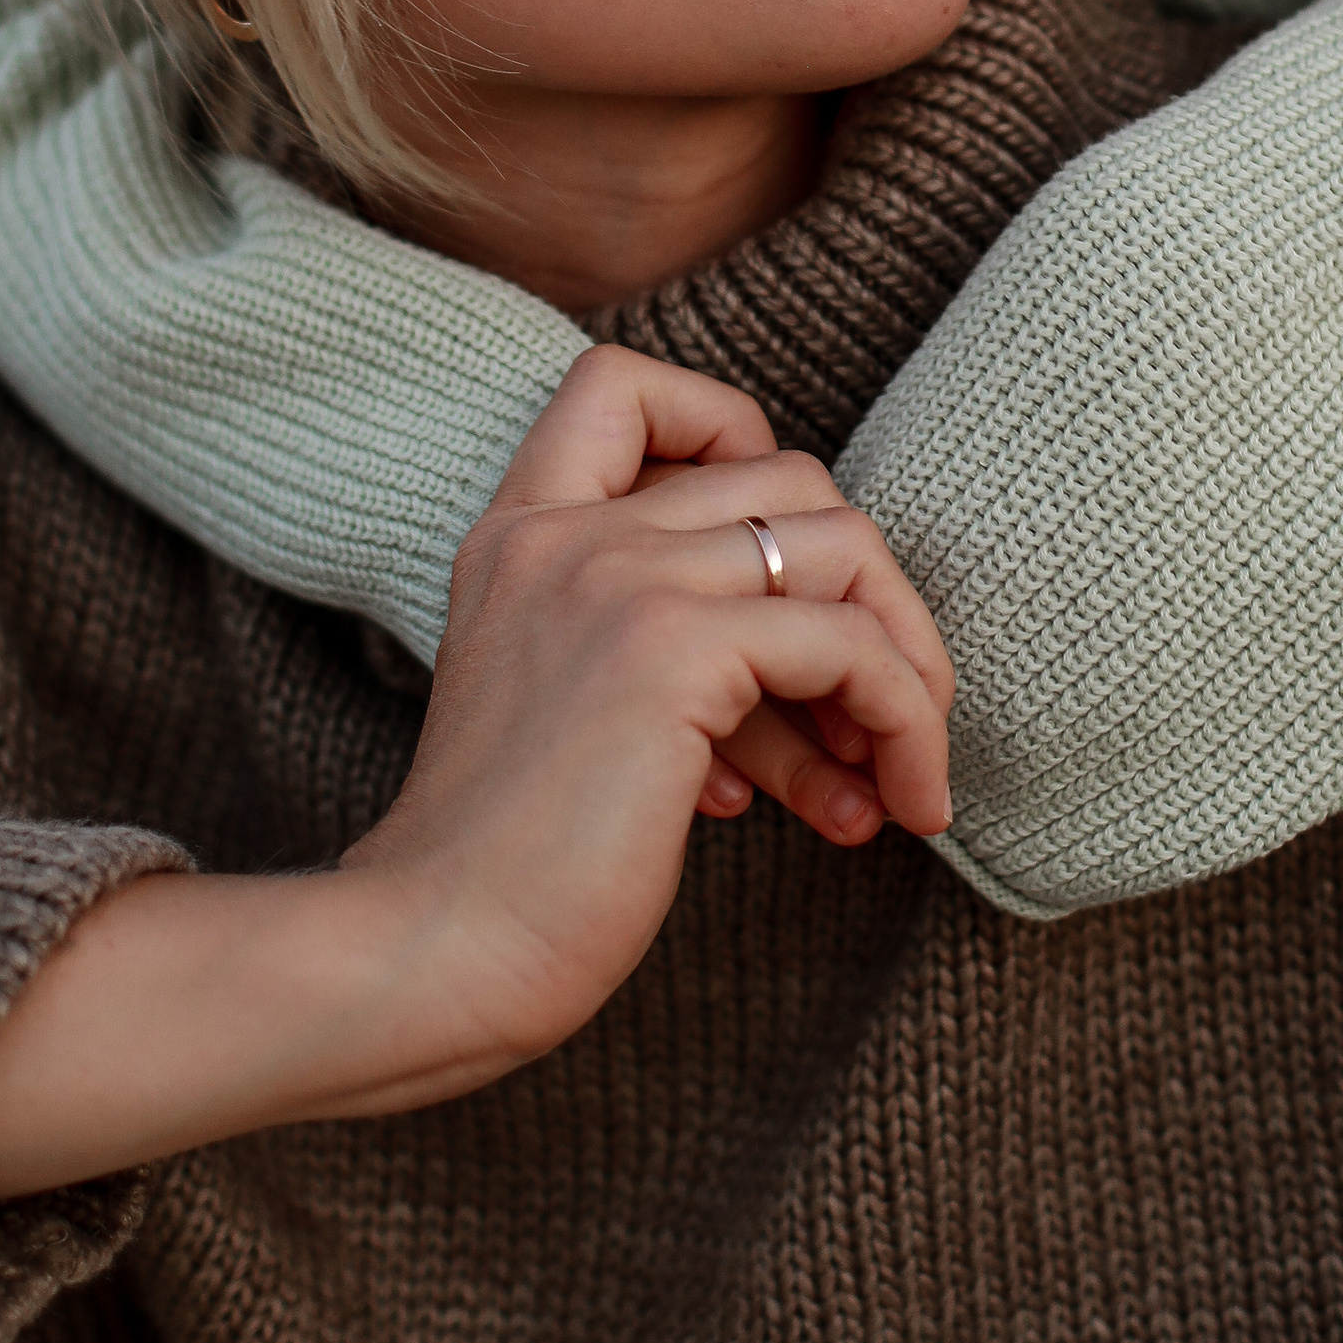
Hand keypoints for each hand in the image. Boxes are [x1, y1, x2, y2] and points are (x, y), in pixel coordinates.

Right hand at [0, 347, 951, 1205]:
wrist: (435, 955)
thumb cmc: (510, 871)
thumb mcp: (577, 712)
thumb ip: (667, 647)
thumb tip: (841, 672)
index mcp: (519, 535)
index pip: (625, 386)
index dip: (731, 438)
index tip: (764, 572)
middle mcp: (567, 533)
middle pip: (789, 474)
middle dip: (867, 596)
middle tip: (877, 715)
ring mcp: (618, 578)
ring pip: (843, 546)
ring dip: (906, 664)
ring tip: (903, 774)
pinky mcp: (672, 650)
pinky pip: (852, 647)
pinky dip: (905, 723)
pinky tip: (895, 808)